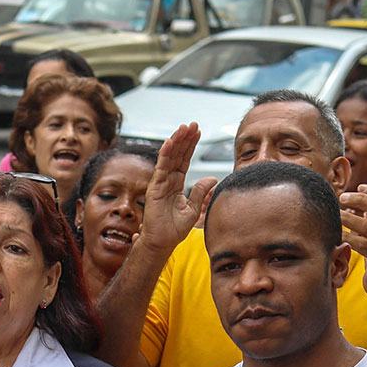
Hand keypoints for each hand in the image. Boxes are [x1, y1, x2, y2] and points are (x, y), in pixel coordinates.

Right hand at [141, 123, 217, 255]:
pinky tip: (170, 142)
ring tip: (183, 128)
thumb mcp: (192, 209)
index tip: (198, 131)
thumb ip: (200, 192)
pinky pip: (161, 168)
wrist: (162, 242)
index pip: (185, 160)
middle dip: (185, 139)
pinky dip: (164, 155)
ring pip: (169, 157)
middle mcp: (168, 180)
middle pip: (178, 155)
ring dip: (176, 142)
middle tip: (192, 124)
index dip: (191, 145)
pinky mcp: (155, 188)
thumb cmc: (174, 229)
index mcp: (177, 184)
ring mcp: (161, 183)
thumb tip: (212, 178)